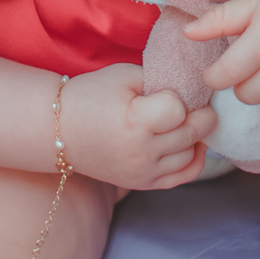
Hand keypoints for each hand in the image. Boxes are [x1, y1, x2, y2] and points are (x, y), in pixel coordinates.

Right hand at [59, 65, 217, 192]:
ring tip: (187, 121)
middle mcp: (141, 151)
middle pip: (192, 132)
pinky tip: (193, 144)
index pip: (179, 109)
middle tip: (197, 102)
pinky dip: (194, 160)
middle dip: (201, 113)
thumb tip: (193, 88)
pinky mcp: (143, 183)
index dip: (179, 97)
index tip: (169, 92)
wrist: (59, 131)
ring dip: (196, 136)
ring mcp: (143, 171)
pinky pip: (183, 177)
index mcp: (135, 121)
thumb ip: (161, 79)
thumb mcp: (124, 75)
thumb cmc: (90, 97)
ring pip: (191, 154)